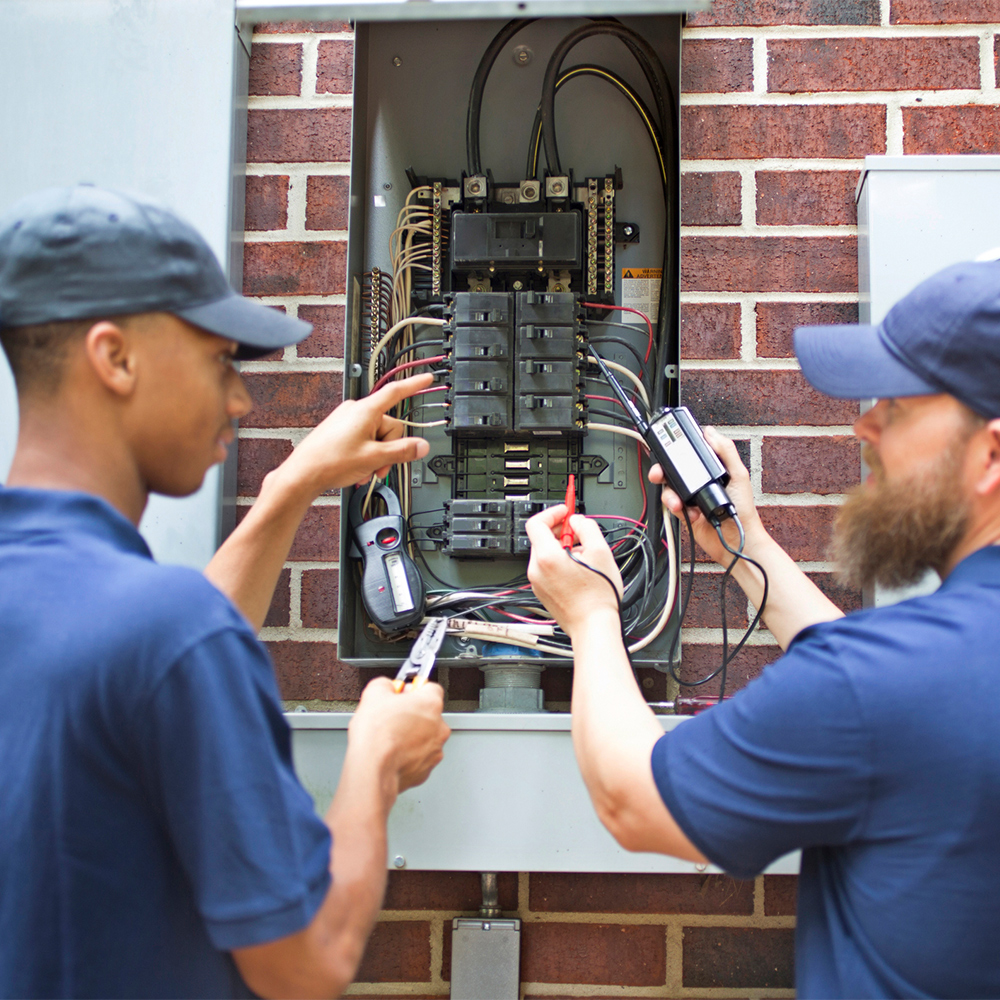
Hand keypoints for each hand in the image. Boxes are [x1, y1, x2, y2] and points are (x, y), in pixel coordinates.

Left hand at [272, 373, 434, 499]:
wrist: (303, 473)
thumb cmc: (330, 461)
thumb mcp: (374, 458)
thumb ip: (402, 451)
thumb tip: (421, 446)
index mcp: (366, 411)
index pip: (396, 392)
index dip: (414, 385)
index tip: (426, 379)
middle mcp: (356, 411)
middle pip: (389, 426)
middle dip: (388, 450)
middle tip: (379, 466)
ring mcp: (347, 420)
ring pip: (376, 436)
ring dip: (376, 456)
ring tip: (365, 470)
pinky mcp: (341, 430)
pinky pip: (363, 439)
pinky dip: (365, 455)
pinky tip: (358, 468)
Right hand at [348, 676, 449, 793]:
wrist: (373, 770)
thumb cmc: (376, 737)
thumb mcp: (373, 693)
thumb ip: (385, 684)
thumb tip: (387, 687)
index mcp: (430, 704)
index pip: (430, 687)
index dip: (414, 689)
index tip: (403, 692)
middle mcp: (439, 727)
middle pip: (429, 713)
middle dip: (412, 713)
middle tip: (393, 716)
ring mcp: (434, 750)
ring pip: (425, 736)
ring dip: (412, 734)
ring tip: (390, 737)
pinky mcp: (426, 769)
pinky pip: (420, 756)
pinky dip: (409, 754)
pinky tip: (393, 752)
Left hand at [525, 505, 622, 639]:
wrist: (593, 626)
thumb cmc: (597, 596)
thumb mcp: (601, 551)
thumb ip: (587, 527)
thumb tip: (578, 521)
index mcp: (547, 557)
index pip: (536, 522)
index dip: (552, 513)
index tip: (565, 511)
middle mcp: (537, 570)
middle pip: (541, 538)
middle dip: (560, 530)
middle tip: (579, 533)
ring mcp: (538, 583)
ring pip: (546, 553)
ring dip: (562, 547)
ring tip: (584, 556)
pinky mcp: (543, 592)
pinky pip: (547, 569)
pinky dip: (560, 562)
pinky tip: (579, 571)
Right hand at [652, 426, 764, 567]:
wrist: (737, 540)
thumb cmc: (744, 509)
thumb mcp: (739, 474)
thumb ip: (726, 451)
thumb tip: (711, 432)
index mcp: (710, 470)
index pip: (690, 454)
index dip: (678, 448)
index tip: (667, 444)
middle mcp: (699, 482)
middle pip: (673, 470)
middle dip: (663, 470)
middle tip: (659, 472)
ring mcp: (690, 497)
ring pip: (669, 489)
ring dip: (670, 494)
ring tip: (678, 502)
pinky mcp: (684, 513)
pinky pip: (671, 506)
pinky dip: (677, 509)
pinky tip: (691, 513)